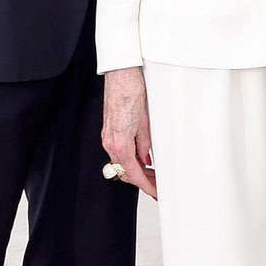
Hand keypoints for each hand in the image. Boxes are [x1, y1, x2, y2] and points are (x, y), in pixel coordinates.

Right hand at [101, 66, 157, 199]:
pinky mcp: (109, 130)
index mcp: (119, 142)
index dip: (145, 185)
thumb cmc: (132, 91)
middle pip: (125, 172)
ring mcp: (108, 136)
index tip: (155, 191)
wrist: (121, 74)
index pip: (133, 173)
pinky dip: (131, 160)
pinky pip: (119, 152)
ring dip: (137, 171)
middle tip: (158, 185)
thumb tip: (146, 159)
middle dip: (143, 181)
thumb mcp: (145, 122)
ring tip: (153, 174)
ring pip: (122, 163)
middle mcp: (110, 142)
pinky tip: (142, 160)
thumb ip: (145, 144)